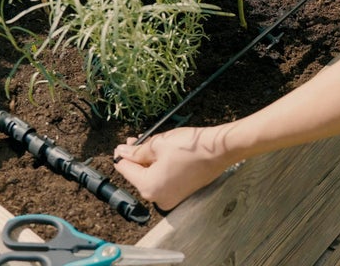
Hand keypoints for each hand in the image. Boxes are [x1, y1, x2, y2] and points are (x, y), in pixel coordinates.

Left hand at [114, 125, 236, 210]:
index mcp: (149, 187)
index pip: (125, 170)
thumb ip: (137, 151)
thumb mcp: (157, 144)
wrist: (218, 150)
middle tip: (135, 141)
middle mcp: (158, 198)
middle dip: (136, 157)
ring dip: (148, 161)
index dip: (121, 155)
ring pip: (151, 177)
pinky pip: (163, 180)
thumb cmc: (190, 147)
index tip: (121, 145)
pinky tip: (161, 153)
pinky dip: (160, 168)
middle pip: (138, 175)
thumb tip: (123, 153)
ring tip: (150, 143)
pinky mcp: (181, 193)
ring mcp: (171, 198)